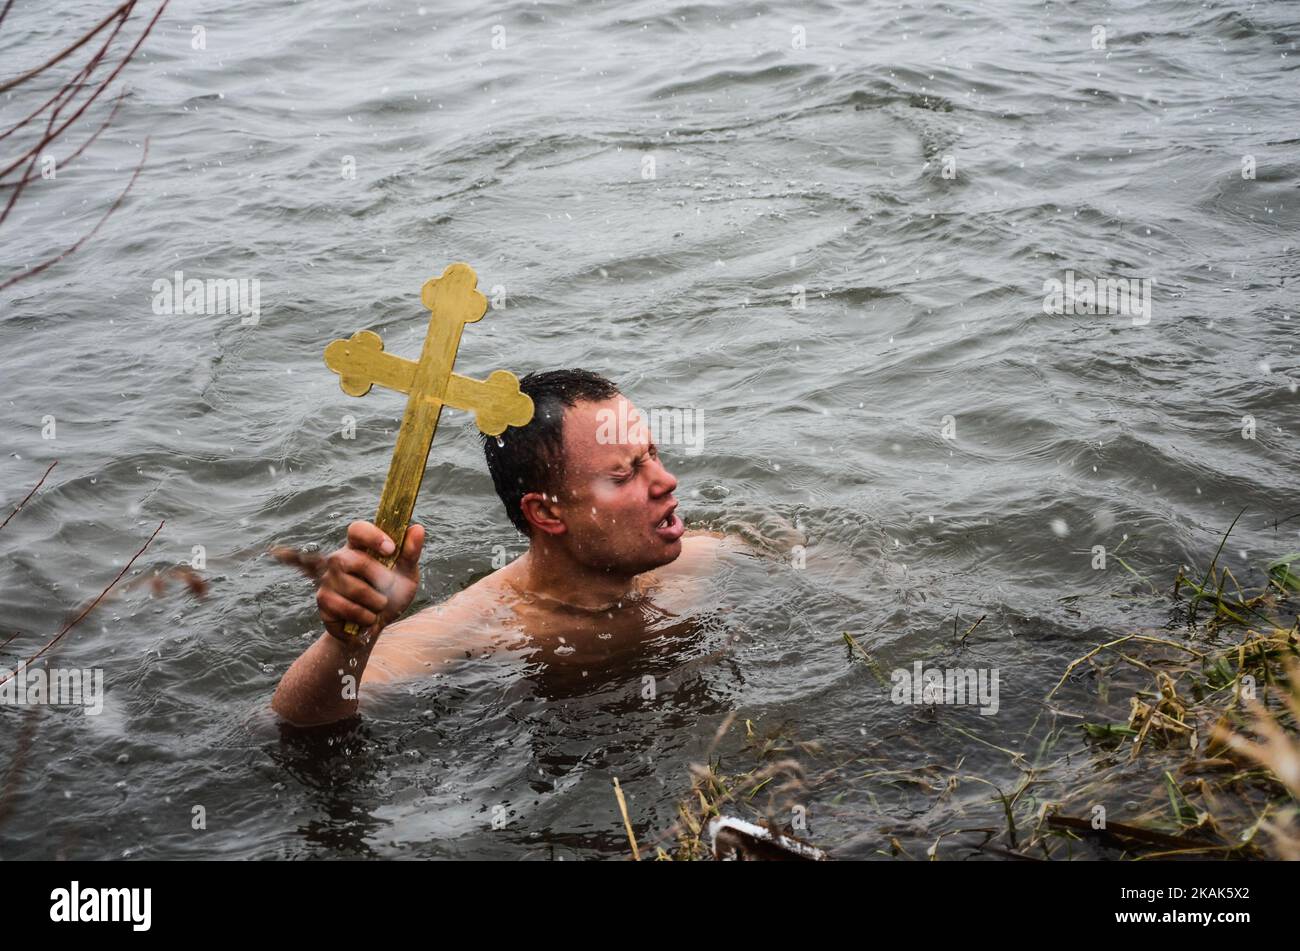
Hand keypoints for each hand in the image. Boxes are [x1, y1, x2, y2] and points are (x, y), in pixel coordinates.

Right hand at [316, 520, 424, 642]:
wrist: (374, 626)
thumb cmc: (391, 594)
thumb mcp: (406, 574)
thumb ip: (410, 553)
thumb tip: (418, 528)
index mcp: (359, 547)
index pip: (357, 529)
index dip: (373, 536)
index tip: (391, 549)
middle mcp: (339, 559)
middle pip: (356, 560)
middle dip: (381, 578)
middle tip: (390, 588)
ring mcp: (328, 579)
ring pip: (355, 589)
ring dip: (377, 602)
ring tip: (379, 605)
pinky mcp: (324, 601)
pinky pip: (347, 609)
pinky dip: (366, 617)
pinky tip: (367, 618)